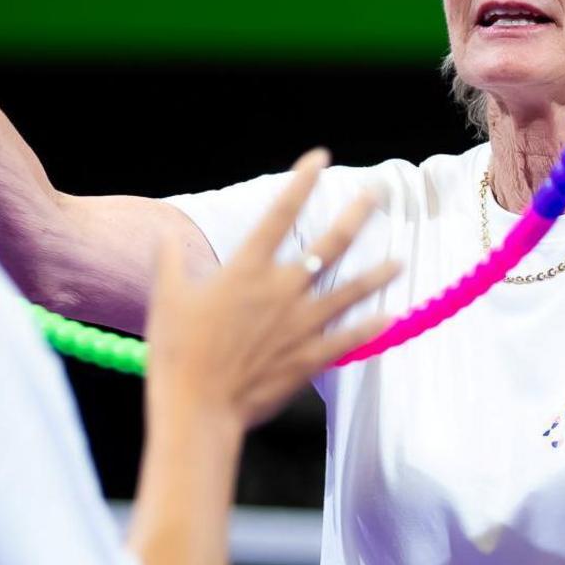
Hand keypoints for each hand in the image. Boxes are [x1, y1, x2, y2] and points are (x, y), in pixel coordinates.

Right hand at [145, 151, 396, 429]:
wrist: (197, 406)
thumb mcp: (166, 297)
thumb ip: (169, 261)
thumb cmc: (176, 351)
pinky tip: (391, 316)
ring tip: (400, 260)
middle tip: (378, 194)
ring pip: (350, 290)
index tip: (320, 157)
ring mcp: (300, 324)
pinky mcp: (309, 357)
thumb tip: (164, 236)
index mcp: (247, 269)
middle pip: (330, 245)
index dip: (302, 181)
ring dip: (377, 274)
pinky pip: (349, 338)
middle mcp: (281, 289)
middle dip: (356, 215)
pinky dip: (371, 328)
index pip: (280, 213)